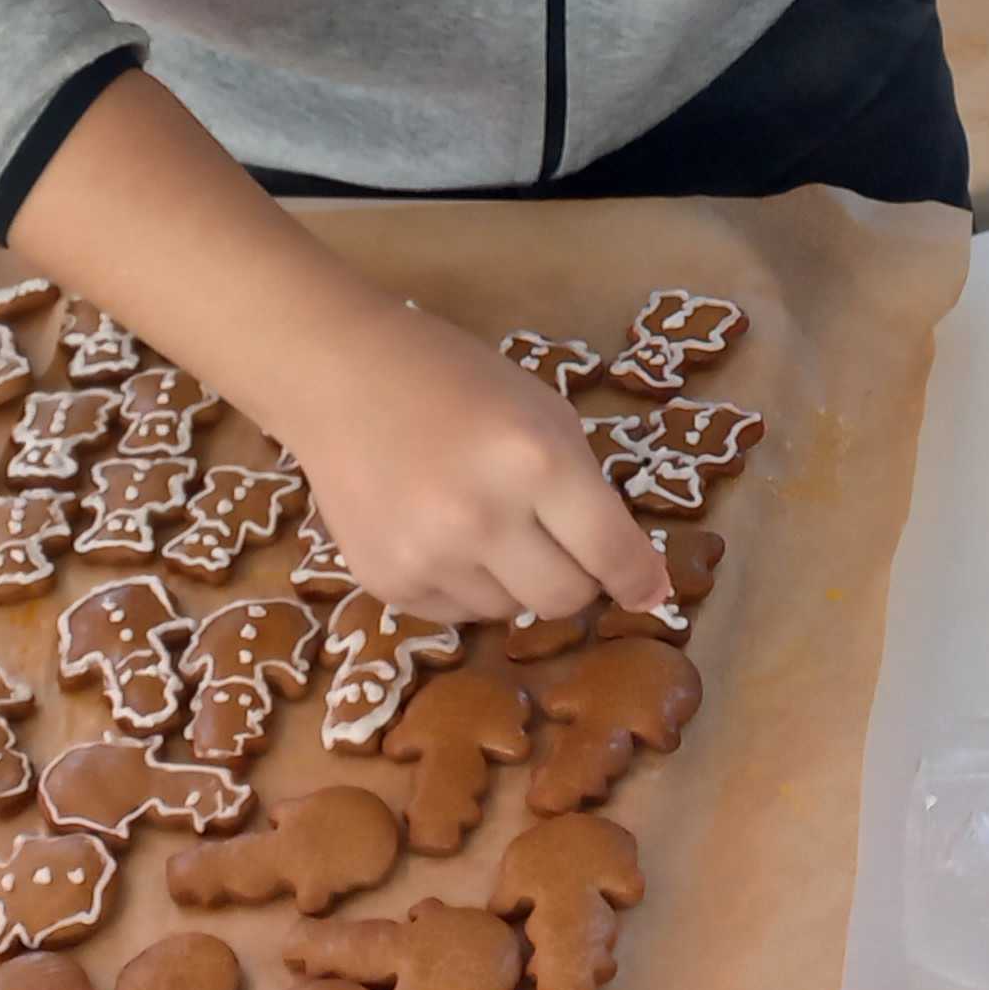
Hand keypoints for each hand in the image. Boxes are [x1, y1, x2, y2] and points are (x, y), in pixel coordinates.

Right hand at [253, 293, 669, 627]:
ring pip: (510, 611)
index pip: (611, 553)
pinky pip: (458, 613)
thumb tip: (636, 579)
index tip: (649, 591)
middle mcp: (482, 518)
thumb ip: (587, 490)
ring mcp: (429, 557)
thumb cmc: (455, 381)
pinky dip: (463, 582)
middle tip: (557, 544)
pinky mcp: (387, 583)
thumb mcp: (542, 413)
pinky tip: (436, 530)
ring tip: (478, 518)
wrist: (339, 376)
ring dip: (512, 578)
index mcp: (535, 461)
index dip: (639, 579)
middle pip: (565, 599)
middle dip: (576, 579)